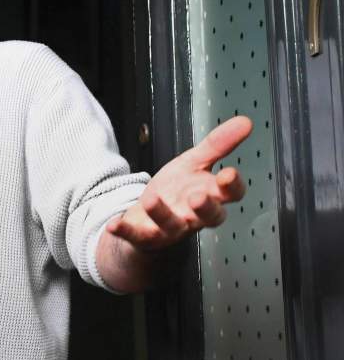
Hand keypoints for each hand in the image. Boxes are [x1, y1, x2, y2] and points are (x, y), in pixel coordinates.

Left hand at [107, 115, 251, 249]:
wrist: (148, 218)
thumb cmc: (176, 191)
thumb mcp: (194, 163)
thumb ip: (218, 145)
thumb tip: (245, 122)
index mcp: (209, 195)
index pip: (230, 194)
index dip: (232, 186)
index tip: (228, 174)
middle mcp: (193, 215)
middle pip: (209, 217)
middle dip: (206, 208)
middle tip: (198, 196)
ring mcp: (170, 229)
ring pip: (172, 226)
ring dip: (162, 214)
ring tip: (151, 199)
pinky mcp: (145, 237)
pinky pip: (136, 237)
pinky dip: (125, 231)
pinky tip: (114, 225)